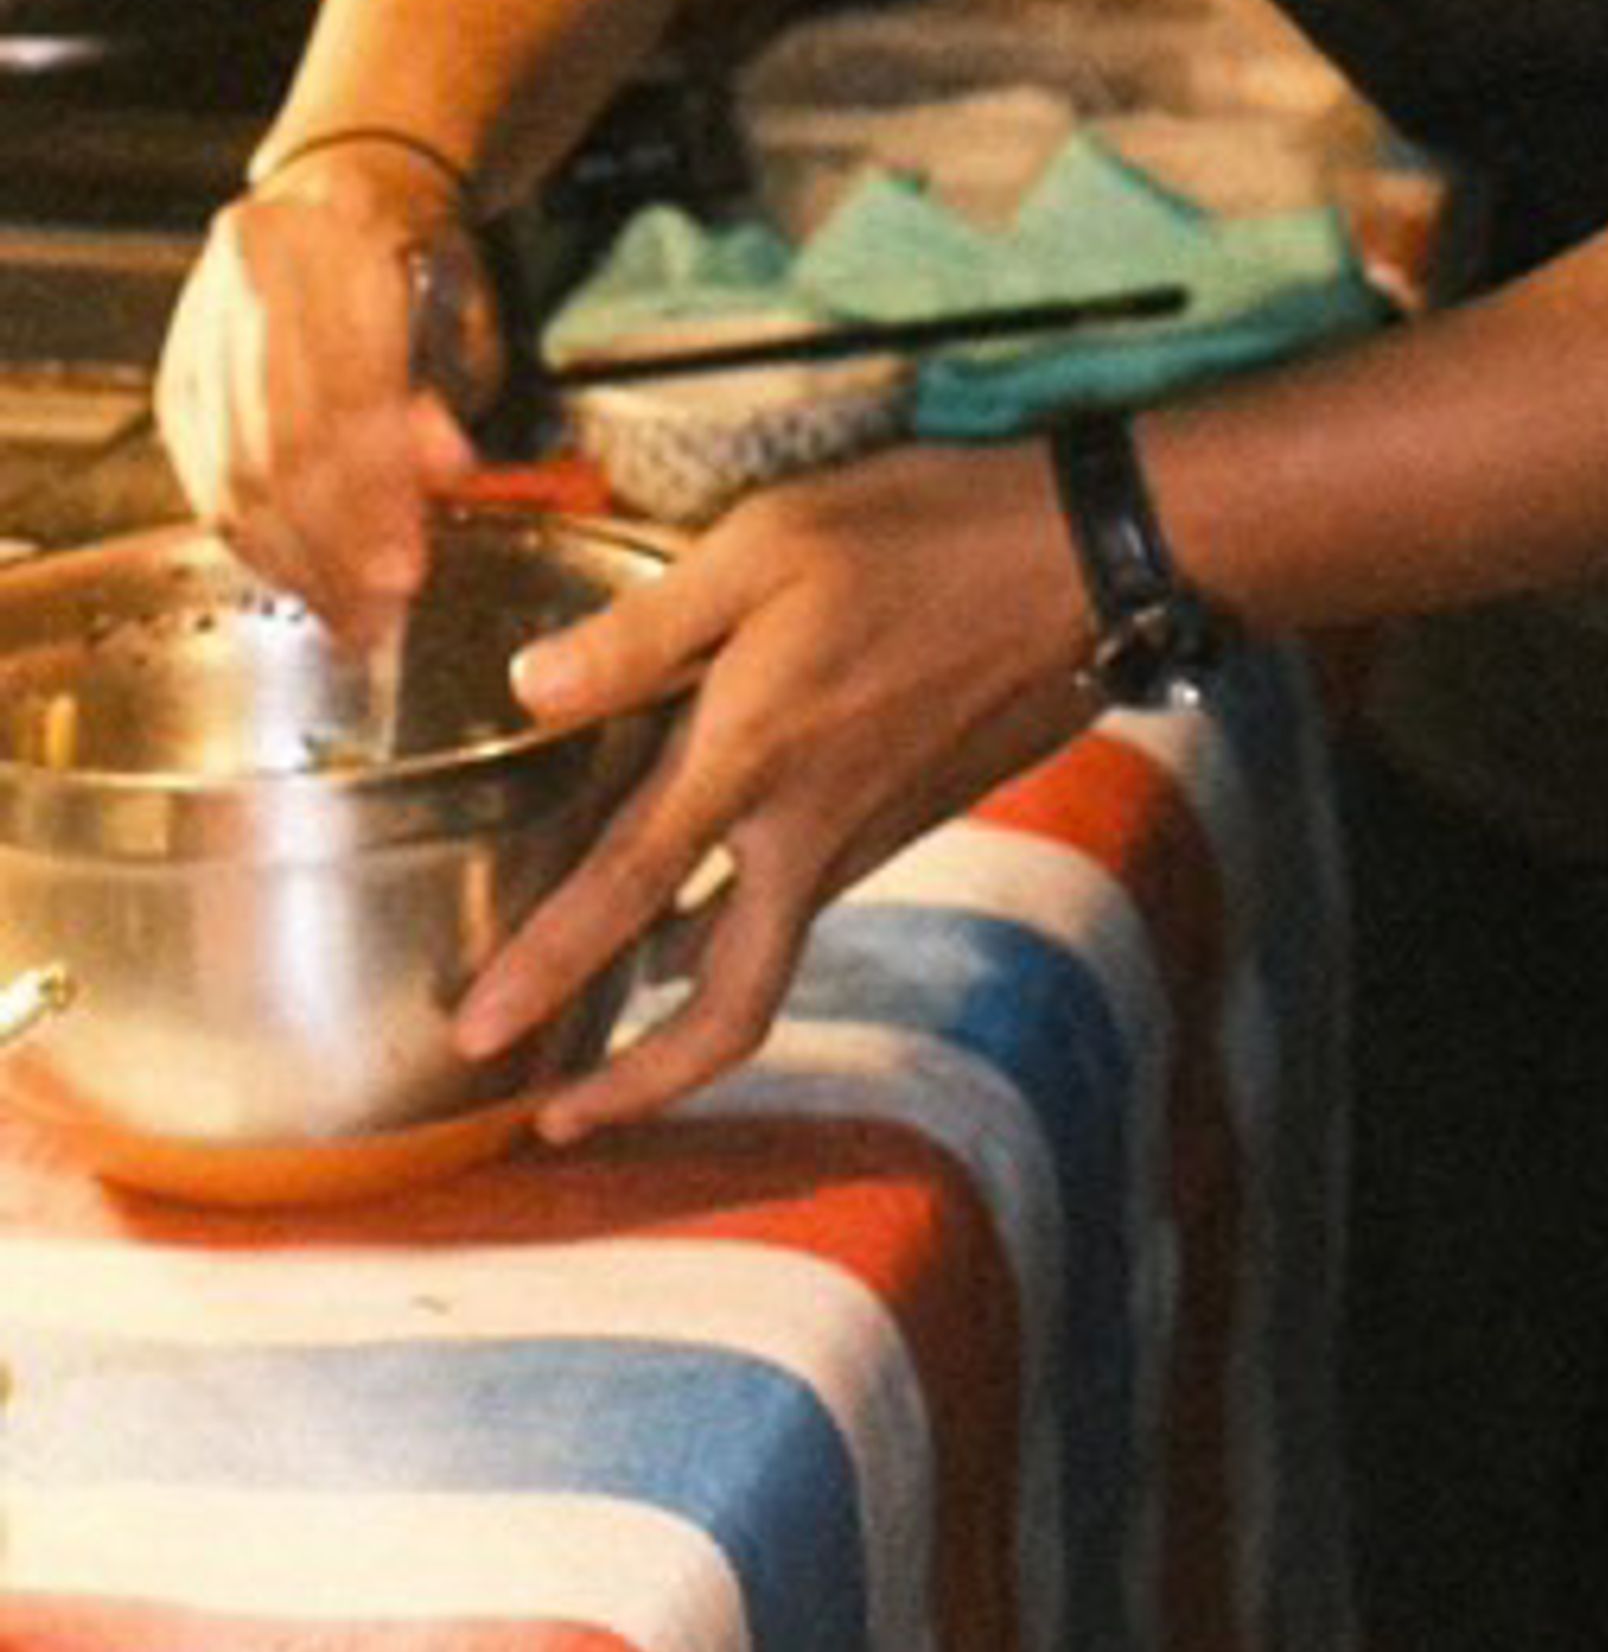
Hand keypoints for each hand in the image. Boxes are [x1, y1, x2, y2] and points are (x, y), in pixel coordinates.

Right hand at [155, 147, 492, 636]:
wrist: (341, 193)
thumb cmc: (415, 257)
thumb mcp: (460, 308)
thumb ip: (446, 393)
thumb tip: (443, 477)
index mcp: (329, 238)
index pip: (337, 394)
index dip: (370, 494)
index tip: (407, 564)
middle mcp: (249, 279)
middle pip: (277, 445)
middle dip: (333, 545)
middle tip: (382, 608)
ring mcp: (199, 331)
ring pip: (234, 476)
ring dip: (297, 561)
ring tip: (351, 616)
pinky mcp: (175, 384)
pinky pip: (206, 485)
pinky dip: (258, 546)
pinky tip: (303, 581)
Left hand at [464, 437, 1095, 1137]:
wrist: (1088, 562)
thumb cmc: (925, 531)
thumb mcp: (771, 541)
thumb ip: (646, 625)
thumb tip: (530, 687)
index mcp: (755, 757)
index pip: (626, 890)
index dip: (545, 970)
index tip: (476, 1038)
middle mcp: (808, 827)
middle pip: (727, 1008)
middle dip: (639, 1082)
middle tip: (559, 1120)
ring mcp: (867, 834)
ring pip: (763, 961)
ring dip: (682, 1011)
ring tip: (607, 1027)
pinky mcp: (907, 816)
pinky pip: (804, 905)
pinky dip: (741, 932)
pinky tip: (708, 901)